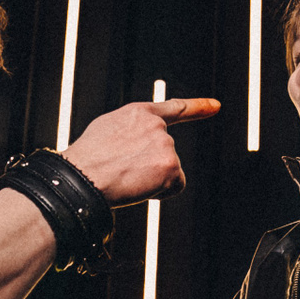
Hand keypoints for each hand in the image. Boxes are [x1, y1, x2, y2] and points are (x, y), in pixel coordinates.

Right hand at [61, 98, 219, 204]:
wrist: (83, 176)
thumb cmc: (86, 159)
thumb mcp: (107, 130)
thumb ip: (131, 130)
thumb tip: (137, 144)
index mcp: (139, 113)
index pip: (173, 108)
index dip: (197, 107)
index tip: (216, 106)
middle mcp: (156, 126)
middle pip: (165, 154)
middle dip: (148, 167)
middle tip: (122, 171)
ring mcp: (166, 146)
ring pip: (167, 172)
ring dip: (151, 180)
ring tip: (125, 177)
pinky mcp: (171, 167)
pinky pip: (173, 186)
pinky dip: (159, 192)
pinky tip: (138, 187)